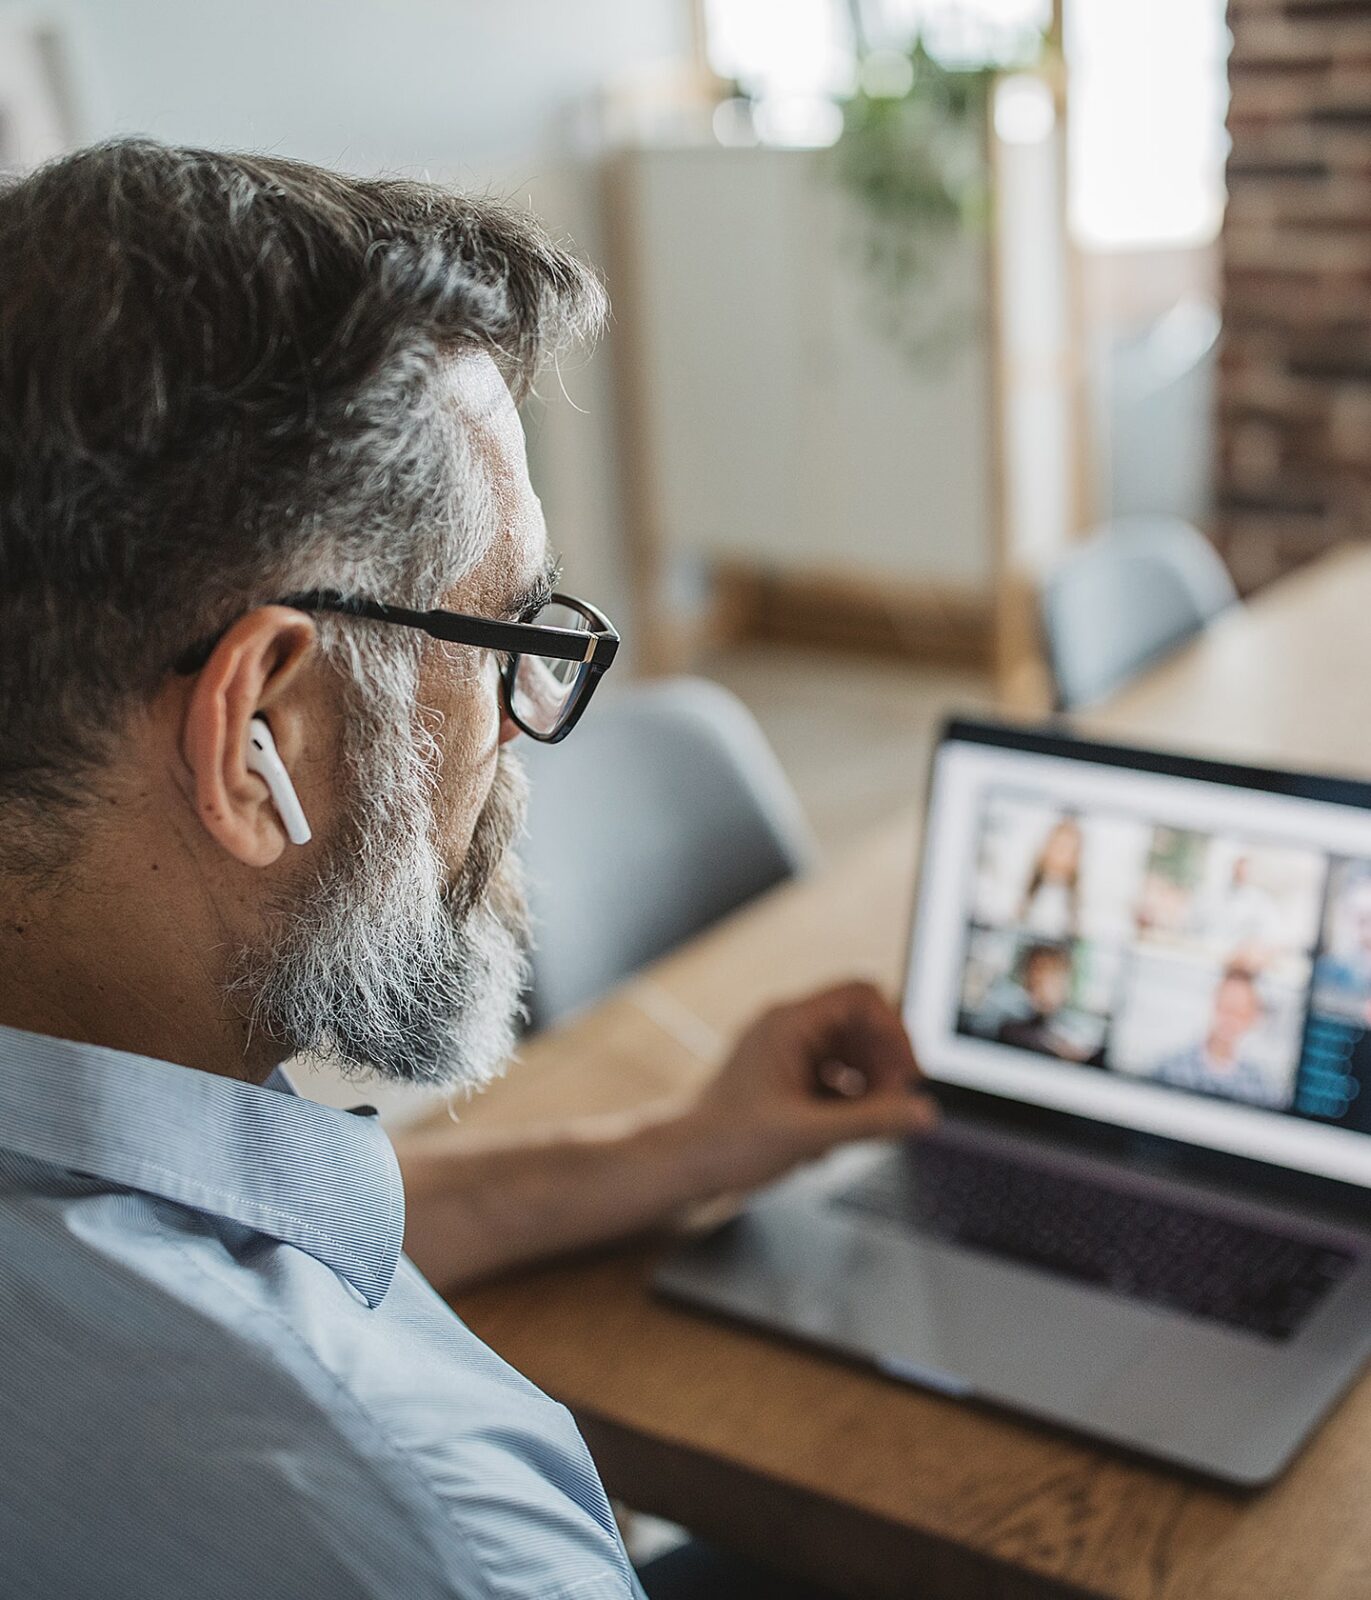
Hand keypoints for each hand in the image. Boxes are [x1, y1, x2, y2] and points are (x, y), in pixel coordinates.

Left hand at [679, 981, 937, 1196]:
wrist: (679, 1165)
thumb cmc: (725, 1143)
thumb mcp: (809, 1134)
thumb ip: (871, 1122)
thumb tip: (921, 1113)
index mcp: (789, 1023)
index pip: (861, 996)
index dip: (894, 1031)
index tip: (908, 1074)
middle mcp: (786, 1029)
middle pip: (859, 1026)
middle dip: (883, 1066)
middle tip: (891, 1107)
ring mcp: (783, 1053)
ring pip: (847, 1054)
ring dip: (865, 1089)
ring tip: (861, 1128)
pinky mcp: (781, 1080)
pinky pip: (830, 1078)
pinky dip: (841, 1105)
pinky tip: (828, 1141)